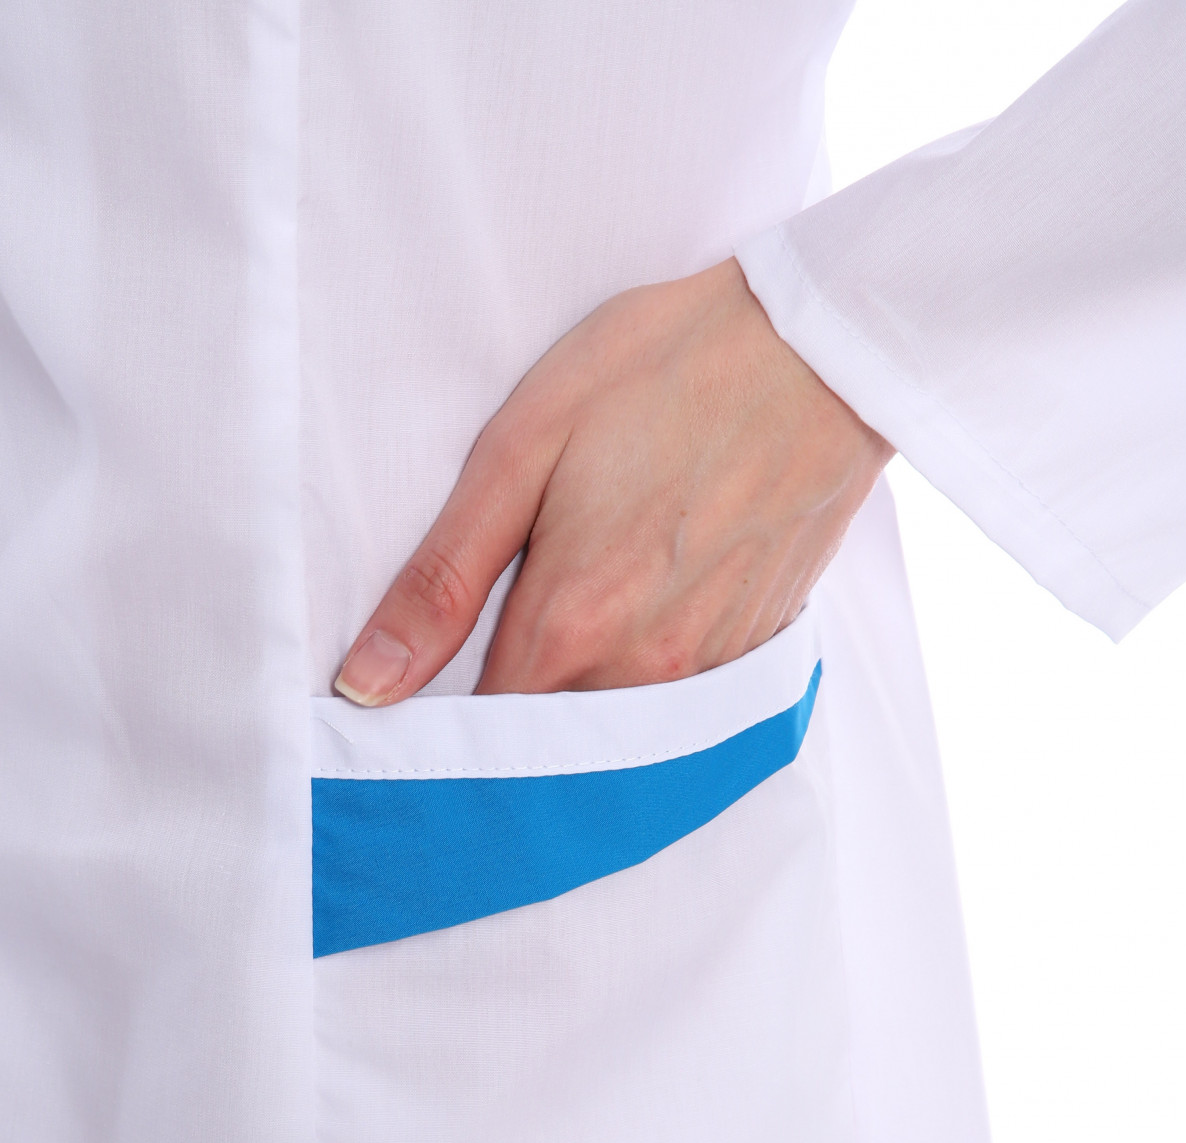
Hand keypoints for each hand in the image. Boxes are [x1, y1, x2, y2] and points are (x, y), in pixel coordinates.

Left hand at [334, 258, 892, 704]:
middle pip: (549, 752)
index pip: (478, 741)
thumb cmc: (661, 373)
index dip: (437, 735)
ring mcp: (709, 674)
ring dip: (576, 710)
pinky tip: (635, 626)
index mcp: (570, 627)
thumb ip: (439, 582)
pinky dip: (643, 692)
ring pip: (614, 734)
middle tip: (482, 677)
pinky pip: (678, 712)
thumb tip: (364, 685)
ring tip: (566, 631)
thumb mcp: (521, 450)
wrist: (821, 346)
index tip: (409, 718)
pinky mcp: (754, 656)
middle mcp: (643, 674)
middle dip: (507, 735)